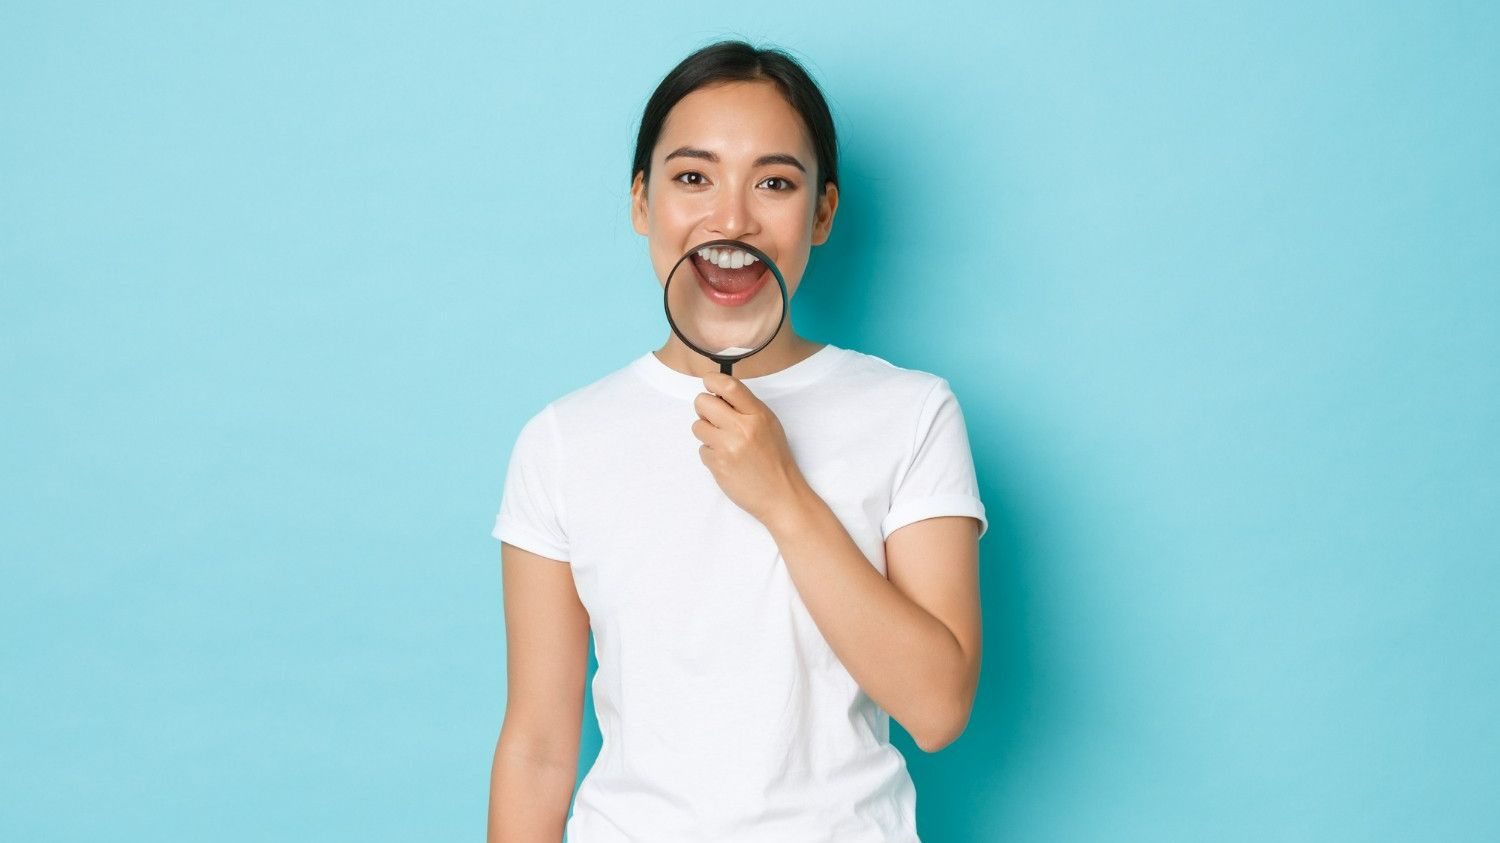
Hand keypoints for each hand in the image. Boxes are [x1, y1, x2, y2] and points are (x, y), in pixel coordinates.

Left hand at [692, 371, 805, 525]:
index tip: (708, 383)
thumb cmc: (775, 459)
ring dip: (706, 433)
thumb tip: (718, 394)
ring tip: (724, 443)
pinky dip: (711, 454)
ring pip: (697, 426)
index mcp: (757, 415)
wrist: (781, 495)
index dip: (712, 381)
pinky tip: (727, 461)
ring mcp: (728, 448)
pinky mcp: (718, 465)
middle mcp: (742, 428)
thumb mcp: (769, 425)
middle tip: (713, 418)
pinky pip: (702, 450)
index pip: (728, 386)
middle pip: (703, 402)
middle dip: (703, 408)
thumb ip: (746, 408)